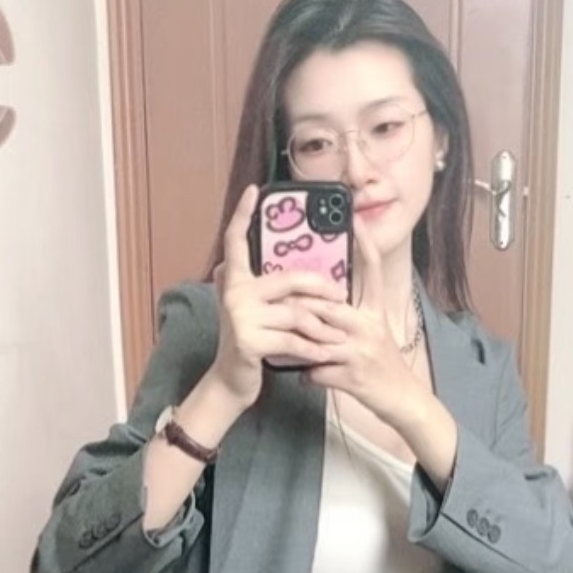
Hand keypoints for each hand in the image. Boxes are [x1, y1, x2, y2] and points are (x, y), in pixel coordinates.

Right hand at [210, 184, 347, 409]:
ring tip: (338, 335)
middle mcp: (233, 292)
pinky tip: (323, 354)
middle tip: (341, 297)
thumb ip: (268, 289)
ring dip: (322, 326)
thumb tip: (294, 265)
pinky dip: (311, 349)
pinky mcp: (248, 341)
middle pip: (289, 279)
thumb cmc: (252, 343)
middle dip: (320, 289)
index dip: (243, 214)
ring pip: (296, 313)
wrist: (232, 382)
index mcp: (235, 280)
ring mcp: (239, 316)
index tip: (254, 190)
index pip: (236, 240)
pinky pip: (291, 339)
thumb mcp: (257, 312)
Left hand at [293, 217, 425, 430]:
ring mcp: (360, 352)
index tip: (355, 222)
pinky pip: (318, 372)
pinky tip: (304, 376)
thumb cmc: (383, 365)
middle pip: (328, 306)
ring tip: (279, 338)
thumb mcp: (375, 332)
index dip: (366, 246)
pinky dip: (308, 375)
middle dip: (300, 304)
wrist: (403, 399)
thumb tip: (320, 303)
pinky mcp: (352, 377)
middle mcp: (369, 327)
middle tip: (278, 299)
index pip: (372, 273)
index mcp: (376, 312)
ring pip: (317, 339)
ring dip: (296, 340)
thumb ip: (351, 315)